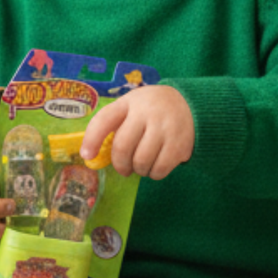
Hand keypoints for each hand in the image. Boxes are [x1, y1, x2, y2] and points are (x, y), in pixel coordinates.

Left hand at [80, 85, 194, 179]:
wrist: (189, 104)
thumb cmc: (151, 110)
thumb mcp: (132, 106)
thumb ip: (115, 125)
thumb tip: (94, 156)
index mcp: (129, 102)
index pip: (104, 120)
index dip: (92, 139)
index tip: (87, 155)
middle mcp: (146, 112)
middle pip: (122, 147)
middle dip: (120, 164)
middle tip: (124, 169)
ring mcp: (164, 128)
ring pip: (141, 162)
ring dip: (138, 170)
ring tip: (142, 165)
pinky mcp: (179, 144)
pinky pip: (159, 170)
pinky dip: (154, 174)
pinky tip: (156, 166)